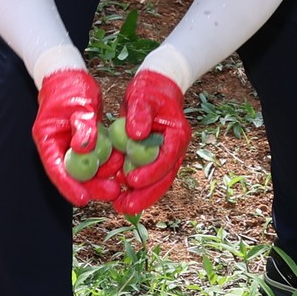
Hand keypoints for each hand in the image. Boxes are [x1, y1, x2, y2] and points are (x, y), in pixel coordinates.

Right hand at [30, 66, 109, 205]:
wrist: (69, 74)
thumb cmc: (71, 86)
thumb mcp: (79, 105)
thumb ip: (83, 127)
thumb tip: (84, 150)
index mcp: (47, 138)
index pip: (55, 168)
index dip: (68, 186)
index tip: (83, 199)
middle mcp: (56, 146)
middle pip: (72, 174)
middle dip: (92, 186)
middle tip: (114, 192)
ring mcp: (68, 145)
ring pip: (85, 168)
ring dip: (103, 173)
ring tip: (122, 177)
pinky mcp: (82, 142)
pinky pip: (94, 157)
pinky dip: (106, 161)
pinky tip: (121, 165)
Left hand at [106, 66, 188, 216]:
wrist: (155, 87)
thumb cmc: (149, 90)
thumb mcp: (142, 97)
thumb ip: (139, 114)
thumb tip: (135, 135)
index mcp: (178, 134)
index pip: (167, 158)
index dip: (151, 171)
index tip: (132, 180)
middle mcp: (175, 149)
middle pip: (164, 177)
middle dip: (146, 195)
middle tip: (125, 207)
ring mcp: (166, 155)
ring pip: (156, 182)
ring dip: (140, 196)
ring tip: (120, 207)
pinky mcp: (154, 158)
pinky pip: (146, 175)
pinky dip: (134, 186)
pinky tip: (118, 195)